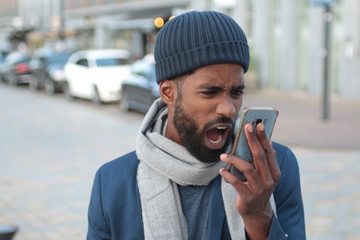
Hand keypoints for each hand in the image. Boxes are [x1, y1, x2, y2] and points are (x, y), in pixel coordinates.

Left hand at [219, 123, 280, 239]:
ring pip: (247, 168)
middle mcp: (269, 180)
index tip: (258, 124)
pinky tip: (222, 171)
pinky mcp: (247, 196)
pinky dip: (227, 175)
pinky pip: (236, 182)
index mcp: (274, 172)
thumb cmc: (258, 187)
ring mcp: (259, 189)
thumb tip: (267, 141)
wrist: (257, 212)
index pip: (269, 151)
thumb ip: (266, 160)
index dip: (263, 137)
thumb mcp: (266, 175)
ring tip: (223, 155)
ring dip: (234, 159)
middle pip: (259, 156)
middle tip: (245, 127)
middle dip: (252, 140)